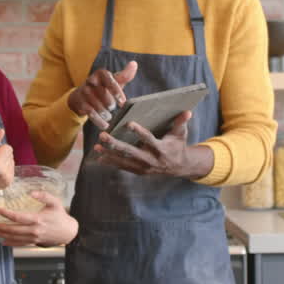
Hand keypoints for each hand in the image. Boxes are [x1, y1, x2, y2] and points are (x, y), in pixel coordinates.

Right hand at [0, 128, 12, 194]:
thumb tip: (2, 131)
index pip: (8, 148)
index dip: (0, 149)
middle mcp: (3, 171)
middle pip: (10, 155)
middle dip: (3, 155)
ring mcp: (7, 178)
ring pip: (12, 161)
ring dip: (5, 162)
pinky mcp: (9, 182)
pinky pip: (12, 169)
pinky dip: (6, 169)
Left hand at [0, 191, 78, 246]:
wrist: (68, 232)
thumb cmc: (60, 215)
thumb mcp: (55, 202)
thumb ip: (44, 195)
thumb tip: (31, 192)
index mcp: (38, 219)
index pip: (19, 217)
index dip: (7, 214)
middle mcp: (34, 230)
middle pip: (14, 229)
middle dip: (1, 227)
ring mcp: (34, 237)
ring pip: (15, 237)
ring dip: (3, 235)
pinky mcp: (34, 242)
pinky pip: (20, 244)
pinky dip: (11, 243)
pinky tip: (3, 241)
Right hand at [67, 60, 137, 129]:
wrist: (81, 96)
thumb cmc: (103, 88)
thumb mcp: (113, 82)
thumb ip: (124, 76)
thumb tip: (134, 63)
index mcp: (101, 74)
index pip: (109, 79)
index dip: (116, 90)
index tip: (123, 101)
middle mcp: (91, 81)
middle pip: (102, 93)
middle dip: (109, 103)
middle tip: (113, 108)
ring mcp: (84, 92)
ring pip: (96, 104)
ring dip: (104, 113)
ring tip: (109, 117)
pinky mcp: (80, 102)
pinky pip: (90, 113)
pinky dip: (99, 121)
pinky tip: (105, 125)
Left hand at [91, 110, 213, 179]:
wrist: (180, 167)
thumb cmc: (178, 145)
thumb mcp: (181, 134)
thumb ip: (181, 123)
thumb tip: (187, 111)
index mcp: (162, 149)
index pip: (149, 139)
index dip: (139, 132)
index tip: (128, 123)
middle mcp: (151, 160)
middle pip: (131, 152)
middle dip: (116, 144)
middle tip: (103, 136)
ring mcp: (144, 168)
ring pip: (124, 161)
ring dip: (109, 154)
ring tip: (96, 147)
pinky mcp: (139, 171)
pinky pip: (123, 167)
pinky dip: (111, 162)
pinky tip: (99, 157)